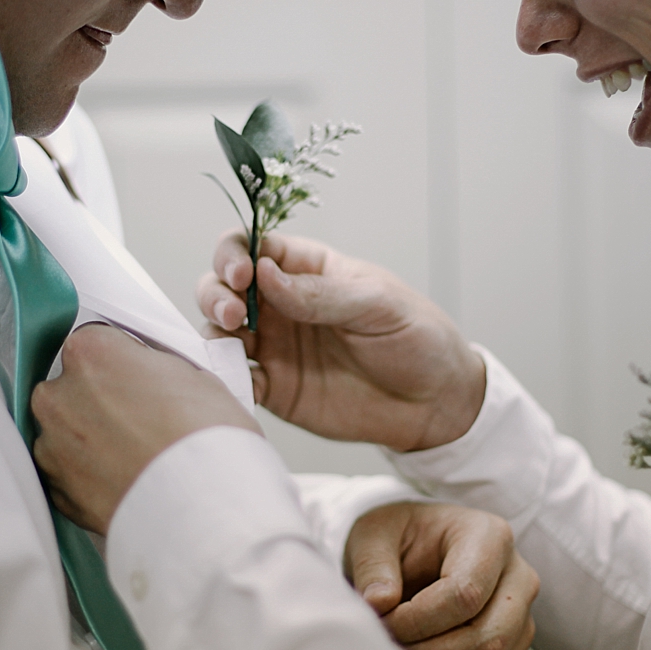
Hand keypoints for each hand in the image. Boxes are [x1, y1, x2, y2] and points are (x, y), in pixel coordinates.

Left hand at [33, 324, 259, 533]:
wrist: (205, 509)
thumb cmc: (207, 440)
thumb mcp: (194, 376)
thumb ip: (153, 368)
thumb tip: (147, 376)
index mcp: (90, 353)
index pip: (96, 342)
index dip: (122, 362)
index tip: (139, 379)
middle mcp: (58, 395)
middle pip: (72, 385)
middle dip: (99, 399)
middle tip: (141, 419)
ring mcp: (52, 446)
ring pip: (65, 431)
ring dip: (90, 438)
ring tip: (134, 455)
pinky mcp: (56, 490)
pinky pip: (67, 472)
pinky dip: (89, 475)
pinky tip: (124, 478)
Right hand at [196, 232, 486, 451]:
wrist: (437, 404)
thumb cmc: (417, 339)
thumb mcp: (378, 305)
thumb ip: (321, 293)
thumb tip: (265, 274)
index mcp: (307, 269)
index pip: (253, 245)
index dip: (235, 253)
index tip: (242, 274)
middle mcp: (282, 304)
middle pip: (223, 285)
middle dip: (215, 292)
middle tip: (234, 314)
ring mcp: (274, 346)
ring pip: (219, 330)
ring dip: (213, 332)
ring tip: (232, 344)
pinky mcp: (275, 388)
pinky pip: (235, 379)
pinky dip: (224, 377)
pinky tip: (235, 380)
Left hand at [346, 502, 538, 649]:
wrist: (410, 552)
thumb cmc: (397, 538)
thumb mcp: (373, 535)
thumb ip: (373, 565)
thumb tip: (378, 603)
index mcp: (490, 538)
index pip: (465, 594)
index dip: (417, 620)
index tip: (382, 622)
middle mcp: (518, 582)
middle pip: (487, 641)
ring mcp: (520, 625)